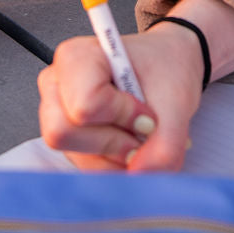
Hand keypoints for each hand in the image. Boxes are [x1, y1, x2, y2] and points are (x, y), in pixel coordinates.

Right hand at [37, 24, 205, 172]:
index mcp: (77, 57)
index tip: (147, 113)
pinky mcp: (68, 139)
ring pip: (77, 156)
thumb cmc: (165, 68)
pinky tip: (133, 142)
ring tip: (143, 134)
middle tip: (145, 130)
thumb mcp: (176, 101)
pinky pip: (86, 167)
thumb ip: (164, 143)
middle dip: (113, 142)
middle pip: (64, 133)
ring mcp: (56, 113)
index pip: (84, 105)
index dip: (122, 117)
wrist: (168, 67)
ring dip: (119, 156)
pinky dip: (116, 164)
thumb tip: (140, 175)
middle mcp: (57, 84)